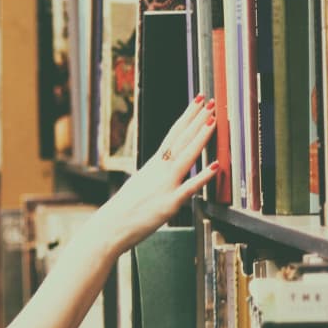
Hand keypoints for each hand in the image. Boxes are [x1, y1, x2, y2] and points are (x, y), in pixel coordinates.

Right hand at [94, 97, 219, 253]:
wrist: (111, 226)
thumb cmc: (125, 208)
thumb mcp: (142, 183)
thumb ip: (157, 174)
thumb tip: (165, 168)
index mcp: (154, 164)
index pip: (174, 134)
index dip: (187, 116)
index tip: (198, 101)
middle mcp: (160, 170)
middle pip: (181, 140)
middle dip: (197, 119)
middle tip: (211, 101)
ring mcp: (166, 185)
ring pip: (186, 156)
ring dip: (201, 137)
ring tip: (213, 120)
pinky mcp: (170, 203)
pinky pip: (190, 188)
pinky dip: (203, 176)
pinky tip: (216, 166)